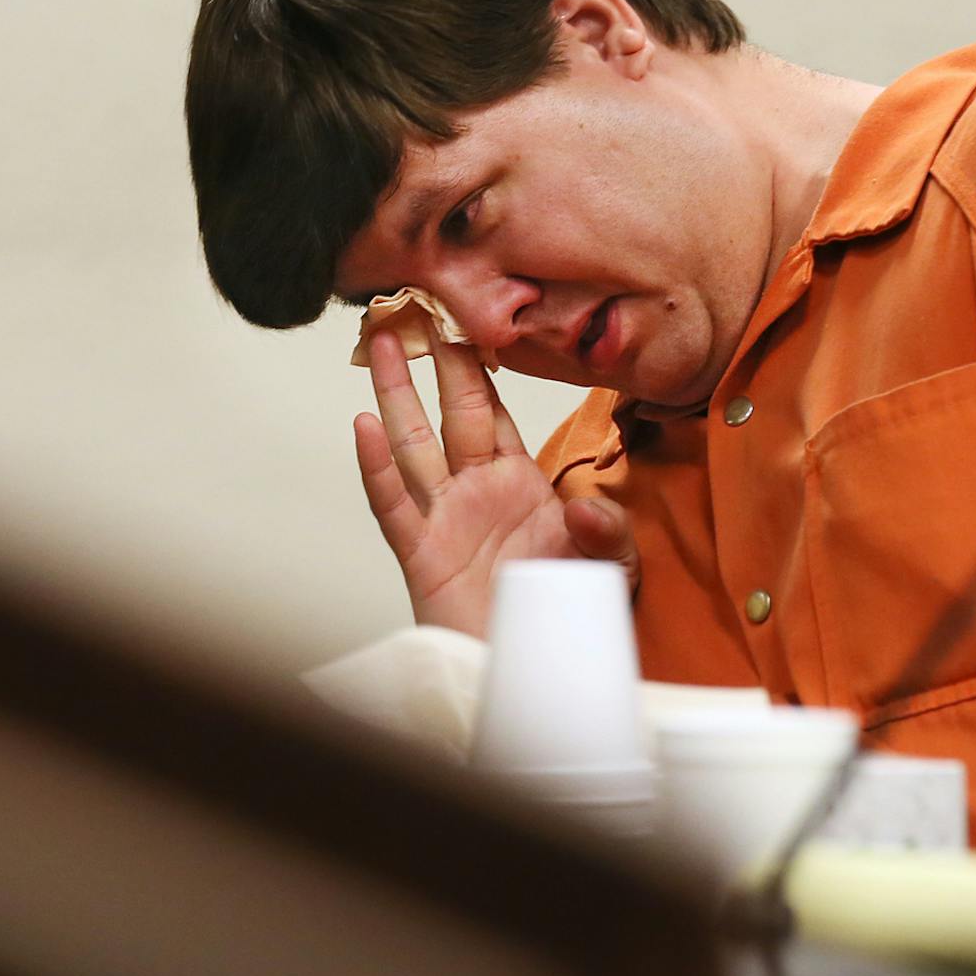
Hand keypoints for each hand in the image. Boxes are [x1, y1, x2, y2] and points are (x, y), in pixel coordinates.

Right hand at [353, 331, 637, 636]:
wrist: (539, 671)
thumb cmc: (568, 617)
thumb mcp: (613, 568)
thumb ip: (610, 533)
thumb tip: (589, 509)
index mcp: (520, 482)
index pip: (494, 410)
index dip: (480, 364)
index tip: (468, 314)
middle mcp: (477, 491)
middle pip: (450, 411)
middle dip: (435, 359)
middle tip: (418, 304)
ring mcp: (446, 519)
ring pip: (414, 442)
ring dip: (396, 392)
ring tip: (379, 342)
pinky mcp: (423, 555)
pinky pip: (395, 504)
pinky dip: (375, 467)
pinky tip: (362, 427)